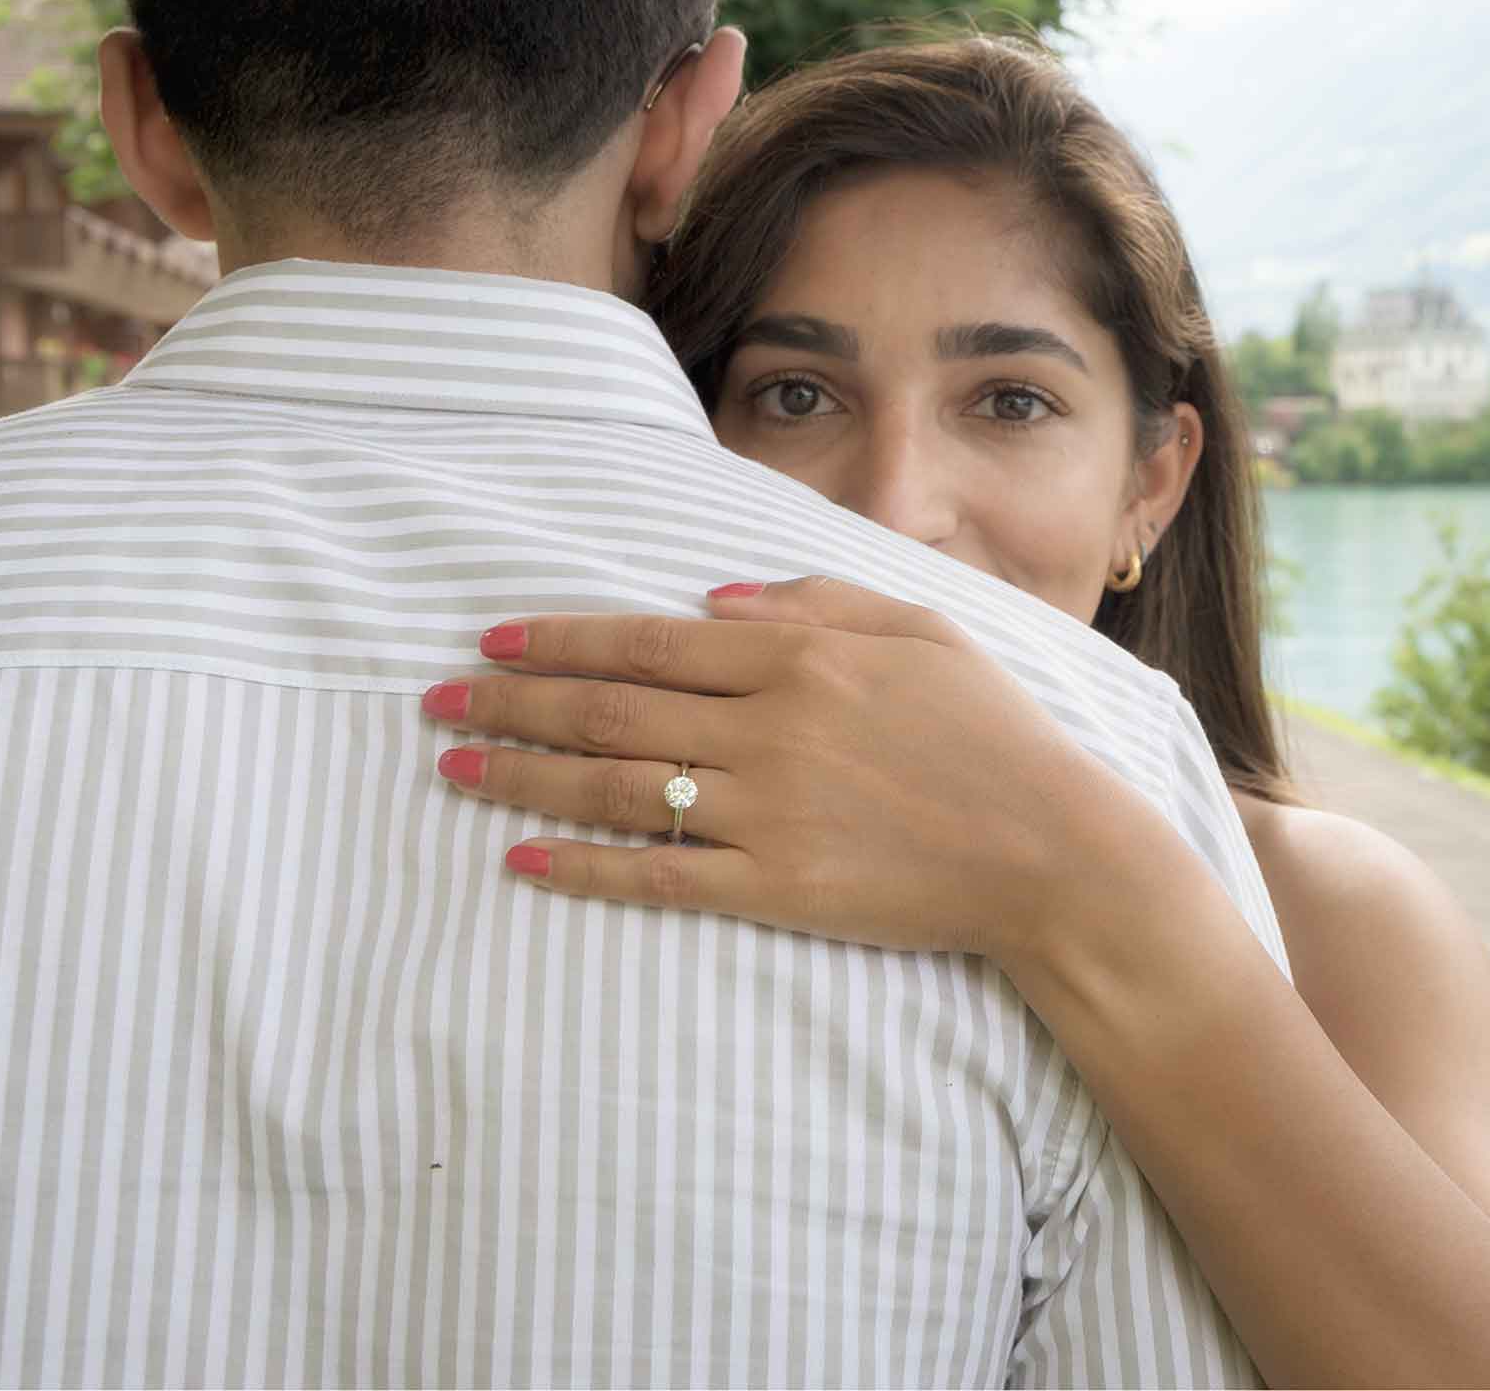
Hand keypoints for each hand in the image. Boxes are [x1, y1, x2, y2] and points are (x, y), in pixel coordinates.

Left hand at [422, 575, 1135, 969]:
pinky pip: (658, 875)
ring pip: (616, 787)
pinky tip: (524, 858)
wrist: (1052, 850)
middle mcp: (766, 729)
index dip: (559, 640)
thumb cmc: (992, 731)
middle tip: (436, 701)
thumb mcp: (919, 630)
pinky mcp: (774, 889)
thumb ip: (812, 601)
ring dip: (524, 775)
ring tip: (454, 768)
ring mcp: (765, 813)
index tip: (491, 640)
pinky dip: (585, 867)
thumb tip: (706, 600)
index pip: (646, 643)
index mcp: (795, 659)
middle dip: (512, 702)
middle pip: (608, 711)